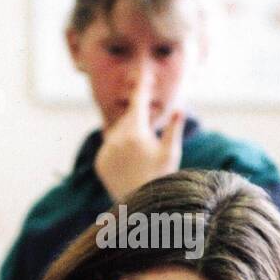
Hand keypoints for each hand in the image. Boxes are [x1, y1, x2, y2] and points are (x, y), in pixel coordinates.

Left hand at [92, 66, 184, 200]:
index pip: (139, 102)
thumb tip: (179, 109)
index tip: (144, 72)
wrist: (142, 206)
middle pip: (128, 119)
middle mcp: (117, 139)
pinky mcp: (100, 163)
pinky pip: (109, 148)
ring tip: (141, 156)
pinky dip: (118, 150)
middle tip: (150, 137)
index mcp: (136, 132)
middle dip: (139, 121)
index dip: (142, 86)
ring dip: (129, 136)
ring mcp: (106, 151)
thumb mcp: (171, 153)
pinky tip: (131, 165)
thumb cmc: (162, 179)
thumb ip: (173, 129)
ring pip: (117, 133)